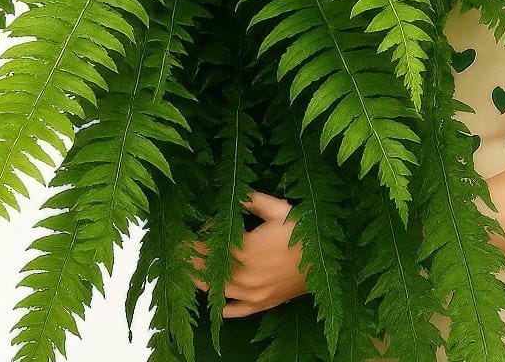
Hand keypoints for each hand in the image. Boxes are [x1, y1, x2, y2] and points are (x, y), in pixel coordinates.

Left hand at [188, 191, 309, 317]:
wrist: (327, 265)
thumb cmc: (304, 232)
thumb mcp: (279, 209)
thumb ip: (252, 200)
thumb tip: (233, 194)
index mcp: (246, 249)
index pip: (208, 246)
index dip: (193, 239)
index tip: (183, 232)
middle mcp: (244, 275)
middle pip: (207, 268)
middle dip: (190, 259)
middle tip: (177, 250)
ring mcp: (252, 294)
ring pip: (215, 290)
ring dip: (198, 279)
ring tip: (185, 270)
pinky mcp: (261, 304)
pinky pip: (234, 310)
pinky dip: (220, 305)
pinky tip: (211, 298)